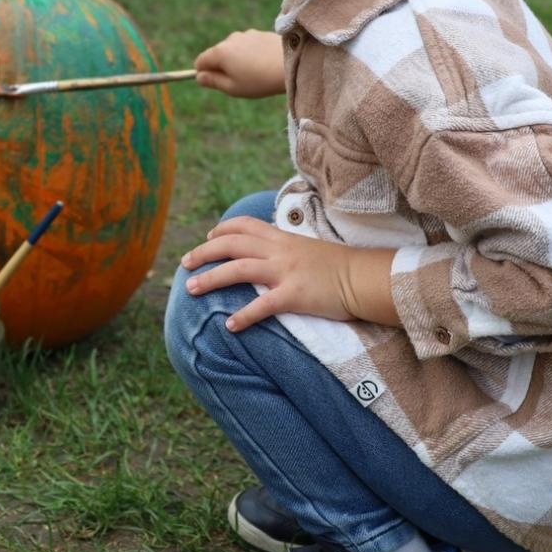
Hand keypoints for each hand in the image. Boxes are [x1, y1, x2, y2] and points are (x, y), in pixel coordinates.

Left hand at [180, 217, 398, 331]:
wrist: (365, 278)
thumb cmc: (340, 267)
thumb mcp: (309, 249)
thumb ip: (286, 250)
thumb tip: (269, 256)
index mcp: (283, 238)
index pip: (244, 225)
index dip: (222, 229)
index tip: (208, 236)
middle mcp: (280, 251)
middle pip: (231, 244)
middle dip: (204, 252)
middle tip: (185, 264)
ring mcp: (286, 272)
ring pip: (238, 269)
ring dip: (211, 278)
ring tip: (191, 290)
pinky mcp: (295, 295)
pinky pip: (262, 305)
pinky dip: (244, 315)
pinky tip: (230, 325)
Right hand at [194, 30, 284, 98]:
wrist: (292, 63)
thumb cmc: (260, 80)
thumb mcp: (233, 88)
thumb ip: (213, 81)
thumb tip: (199, 76)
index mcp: (220, 52)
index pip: (200, 61)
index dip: (205, 74)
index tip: (219, 83)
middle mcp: (230, 39)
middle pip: (216, 54)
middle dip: (223, 67)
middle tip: (240, 81)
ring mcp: (245, 34)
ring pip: (233, 50)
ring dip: (237, 60)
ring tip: (255, 73)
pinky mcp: (259, 34)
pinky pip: (247, 46)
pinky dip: (250, 54)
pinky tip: (264, 64)